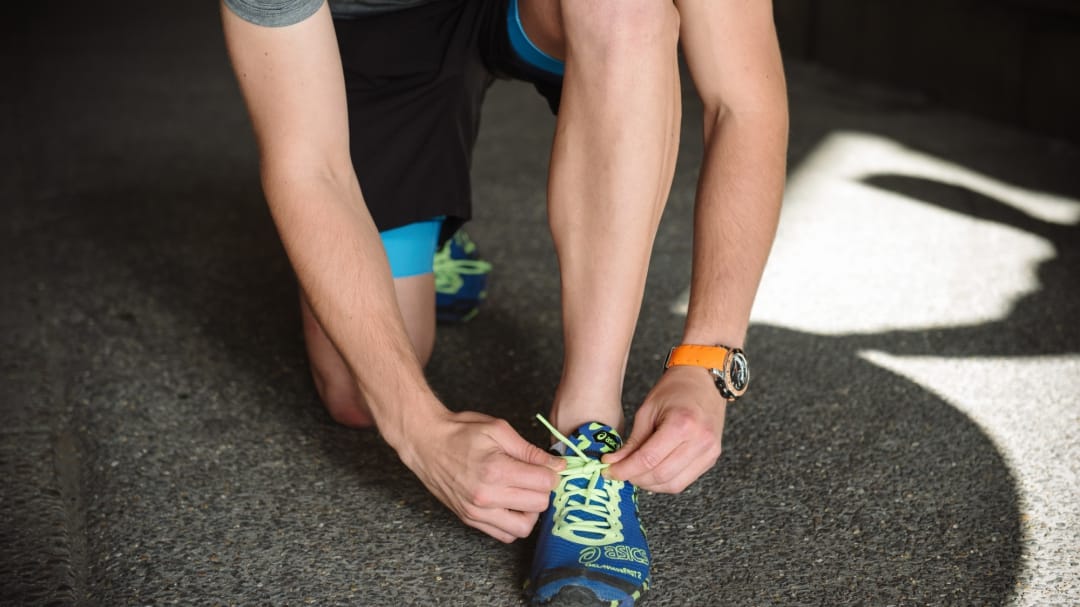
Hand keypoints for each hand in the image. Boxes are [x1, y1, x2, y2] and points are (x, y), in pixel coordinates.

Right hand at [397, 410, 564, 542]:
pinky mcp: (470, 519)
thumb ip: (529, 450)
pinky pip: (504, 535)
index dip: (552, 472)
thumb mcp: (498, 430)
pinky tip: (510, 503)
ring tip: (523, 492)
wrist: (425, 442)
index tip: (547, 465)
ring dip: (531, 511)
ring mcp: (477, 512)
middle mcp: (486, 496)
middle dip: (543, 489)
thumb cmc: (460, 432)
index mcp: (496, 470)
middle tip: (536, 475)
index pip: (544, 483)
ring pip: (523, 528)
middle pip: (538, 505)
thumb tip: (557, 465)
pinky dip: (513, 522)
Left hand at [603, 365, 726, 492]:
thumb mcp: (647, 410)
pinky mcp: (711, 458)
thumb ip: (633, 441)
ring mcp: (709, 452)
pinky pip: (684, 481)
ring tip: (634, 473)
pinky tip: (652, 473)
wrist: (704, 381)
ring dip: (649, 484)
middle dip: (635, 478)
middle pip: (661, 475)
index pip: (648, 459)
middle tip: (618, 472)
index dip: (625, 469)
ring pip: (673, 484)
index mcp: (682, 424)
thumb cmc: (675, 389)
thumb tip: (613, 463)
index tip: (608, 471)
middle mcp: (700, 441)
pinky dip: (664, 482)